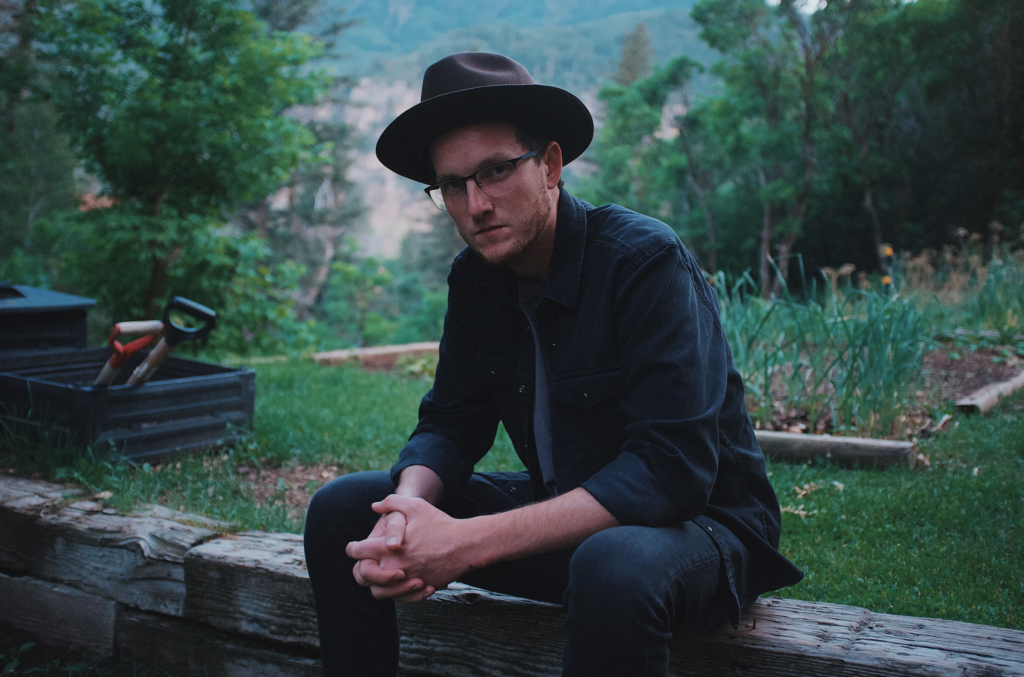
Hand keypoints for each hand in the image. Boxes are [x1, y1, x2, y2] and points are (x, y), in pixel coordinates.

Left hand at [347, 495, 473, 602]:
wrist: (465, 545)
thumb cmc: (440, 524)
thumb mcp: (415, 505)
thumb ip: (391, 502)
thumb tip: (374, 506)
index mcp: (388, 549)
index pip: (357, 552)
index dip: (353, 548)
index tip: (355, 547)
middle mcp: (393, 568)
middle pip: (362, 576)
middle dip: (361, 567)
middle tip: (367, 561)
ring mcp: (406, 581)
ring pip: (378, 591)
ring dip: (376, 583)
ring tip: (382, 572)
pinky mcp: (418, 589)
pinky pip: (398, 597)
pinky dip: (396, 590)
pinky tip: (401, 579)